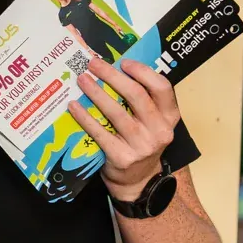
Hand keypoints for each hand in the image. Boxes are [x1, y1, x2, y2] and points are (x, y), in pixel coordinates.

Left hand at [67, 58, 178, 201]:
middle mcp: (159, 130)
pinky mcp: (122, 157)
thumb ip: (142, 100)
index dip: (143, 72)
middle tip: (93, 64)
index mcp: (169, 116)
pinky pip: (99, 132)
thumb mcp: (151, 122)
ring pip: (116, 112)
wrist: (137, 180)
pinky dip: (85, 117)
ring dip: (96, 93)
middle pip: (137, 95)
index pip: (162, 88)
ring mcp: (142, 145)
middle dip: (113, 76)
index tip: (123, 62)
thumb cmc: (140, 141)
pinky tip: (73, 106)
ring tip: (82, 80)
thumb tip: (115, 68)